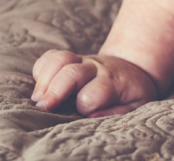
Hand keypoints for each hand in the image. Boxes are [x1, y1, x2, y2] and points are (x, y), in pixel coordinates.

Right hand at [31, 49, 158, 116]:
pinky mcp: (71, 58)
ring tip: (38, 98)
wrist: (132, 68)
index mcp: (113, 82)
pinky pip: (51, 56)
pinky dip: (41, 68)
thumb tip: (91, 117)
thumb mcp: (135, 105)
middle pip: (72, 73)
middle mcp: (96, 68)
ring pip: (60, 59)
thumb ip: (118, 112)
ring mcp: (82, 60)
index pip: (92, 94)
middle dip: (55, 91)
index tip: (84, 114)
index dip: (85, 106)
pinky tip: (40, 86)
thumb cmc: (130, 92)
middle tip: (43, 107)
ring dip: (45, 78)